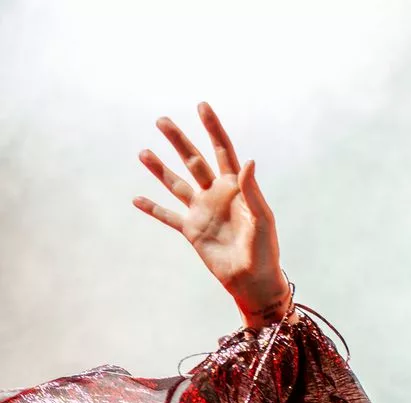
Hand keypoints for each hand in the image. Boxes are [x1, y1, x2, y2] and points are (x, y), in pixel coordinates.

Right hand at [133, 102, 290, 328]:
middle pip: (193, 160)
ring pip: (176, 184)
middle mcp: (216, 194)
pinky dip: (152, 208)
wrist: (253, 280)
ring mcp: (202, 211)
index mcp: (236, 187)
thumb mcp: (261, 218)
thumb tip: (247, 160)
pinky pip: (168, 216)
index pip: (223, 150)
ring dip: (159, 169)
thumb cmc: (264, 250)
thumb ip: (251, 190)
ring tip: (143, 152)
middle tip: (161, 120)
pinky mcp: (191, 231)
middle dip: (179, 140)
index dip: (213, 128)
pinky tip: (136, 199)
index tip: (202, 106)